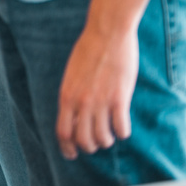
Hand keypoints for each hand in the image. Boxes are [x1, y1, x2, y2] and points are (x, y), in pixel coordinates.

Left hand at [54, 0, 149, 158]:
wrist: (107, 31)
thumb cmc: (89, 50)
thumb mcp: (72, 74)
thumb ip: (72, 95)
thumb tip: (74, 115)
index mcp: (67, 95)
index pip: (62, 131)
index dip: (67, 147)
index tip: (72, 154)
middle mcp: (81, 102)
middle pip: (83, 140)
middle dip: (90, 146)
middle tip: (97, 142)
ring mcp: (100, 101)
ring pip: (103, 138)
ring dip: (108, 140)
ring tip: (111, 134)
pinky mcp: (120, 98)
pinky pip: (122, 128)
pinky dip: (123, 132)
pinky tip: (123, 126)